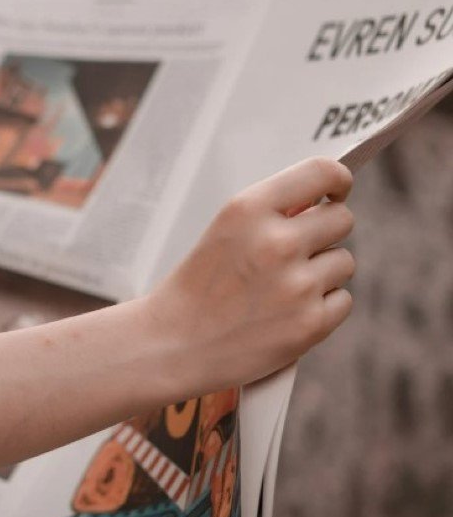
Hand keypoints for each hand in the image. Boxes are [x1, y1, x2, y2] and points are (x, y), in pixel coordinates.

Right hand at [144, 156, 354, 395]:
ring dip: (322, 273)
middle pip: (342, 219)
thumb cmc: (196, 288)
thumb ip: (272, 213)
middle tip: (298, 251)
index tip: (337, 191)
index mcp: (248, 210)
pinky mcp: (310, 323)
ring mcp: (296, 284)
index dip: (337, 180)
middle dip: (326, 232)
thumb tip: (323, 203)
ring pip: (344, 262)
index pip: (321, 172)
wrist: (172, 345)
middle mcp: (276, 242)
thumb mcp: (224, 232)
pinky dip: (322, 307)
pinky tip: (286, 313)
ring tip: (281, 289)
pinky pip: (342, 300)